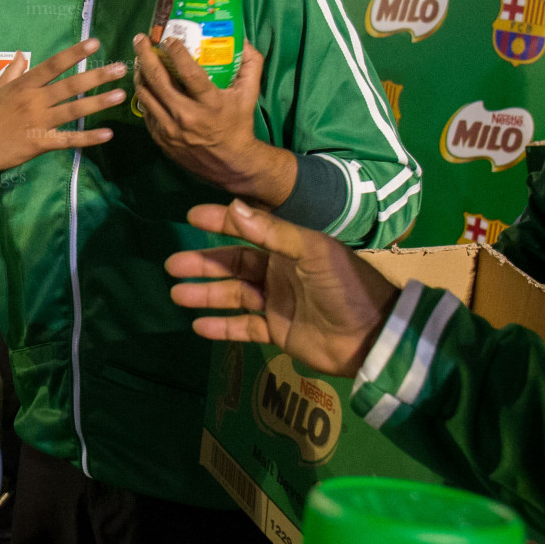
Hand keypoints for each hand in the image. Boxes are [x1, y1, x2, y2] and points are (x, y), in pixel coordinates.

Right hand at [0, 38, 123, 175]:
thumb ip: (12, 72)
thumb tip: (23, 55)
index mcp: (24, 85)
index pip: (53, 65)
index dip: (74, 53)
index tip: (94, 43)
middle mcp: (34, 101)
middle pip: (70, 86)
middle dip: (96, 76)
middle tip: (120, 69)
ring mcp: (38, 122)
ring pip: (73, 110)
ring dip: (98, 103)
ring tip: (120, 95)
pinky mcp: (40, 143)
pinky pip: (68, 139)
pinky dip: (88, 138)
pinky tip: (107, 134)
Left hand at [133, 35, 294, 206]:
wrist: (230, 164)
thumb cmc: (239, 124)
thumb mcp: (249, 94)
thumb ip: (250, 65)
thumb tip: (243, 39)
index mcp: (210, 104)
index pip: (189, 73)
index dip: (176, 52)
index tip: (168, 38)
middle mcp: (187, 117)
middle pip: (158, 80)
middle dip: (145, 55)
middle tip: (140, 39)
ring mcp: (170, 129)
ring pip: (145, 94)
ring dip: (139, 73)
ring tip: (139, 58)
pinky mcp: (160, 138)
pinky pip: (146, 111)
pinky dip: (144, 94)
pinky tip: (145, 83)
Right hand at [166, 200, 398, 377]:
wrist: (372, 336)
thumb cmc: (345, 286)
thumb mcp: (312, 252)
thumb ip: (272, 232)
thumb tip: (233, 206)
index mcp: (288, 247)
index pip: (247, 230)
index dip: (220, 222)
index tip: (191, 217)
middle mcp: (278, 271)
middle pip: (232, 264)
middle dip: (203, 263)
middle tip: (172, 265)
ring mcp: (276, 302)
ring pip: (232, 294)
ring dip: (205, 294)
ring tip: (176, 294)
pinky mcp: (277, 331)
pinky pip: (242, 327)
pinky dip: (221, 326)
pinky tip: (197, 326)